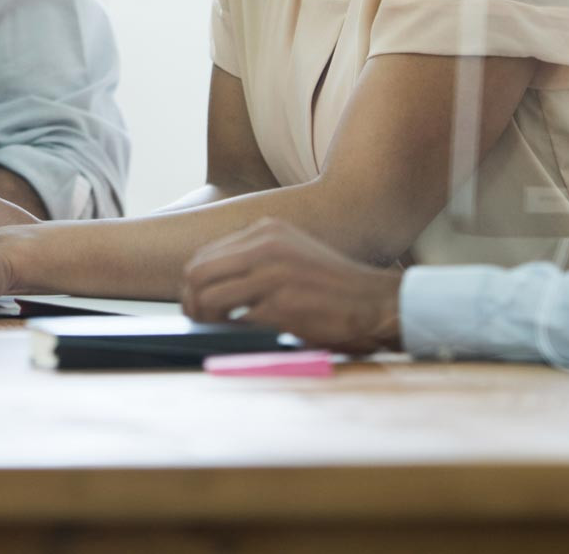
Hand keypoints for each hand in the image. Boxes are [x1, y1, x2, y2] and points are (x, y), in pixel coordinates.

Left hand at [178, 219, 402, 352]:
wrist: (377, 301)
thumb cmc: (333, 287)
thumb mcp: (291, 254)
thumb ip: (255, 260)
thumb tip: (209, 286)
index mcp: (266, 230)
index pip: (204, 255)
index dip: (193, 285)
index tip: (196, 305)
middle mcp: (266, 245)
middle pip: (197, 273)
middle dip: (191, 302)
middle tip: (199, 323)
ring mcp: (273, 274)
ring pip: (208, 297)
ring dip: (206, 321)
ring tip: (218, 332)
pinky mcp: (283, 305)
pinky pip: (237, 322)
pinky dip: (232, 334)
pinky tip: (244, 338)